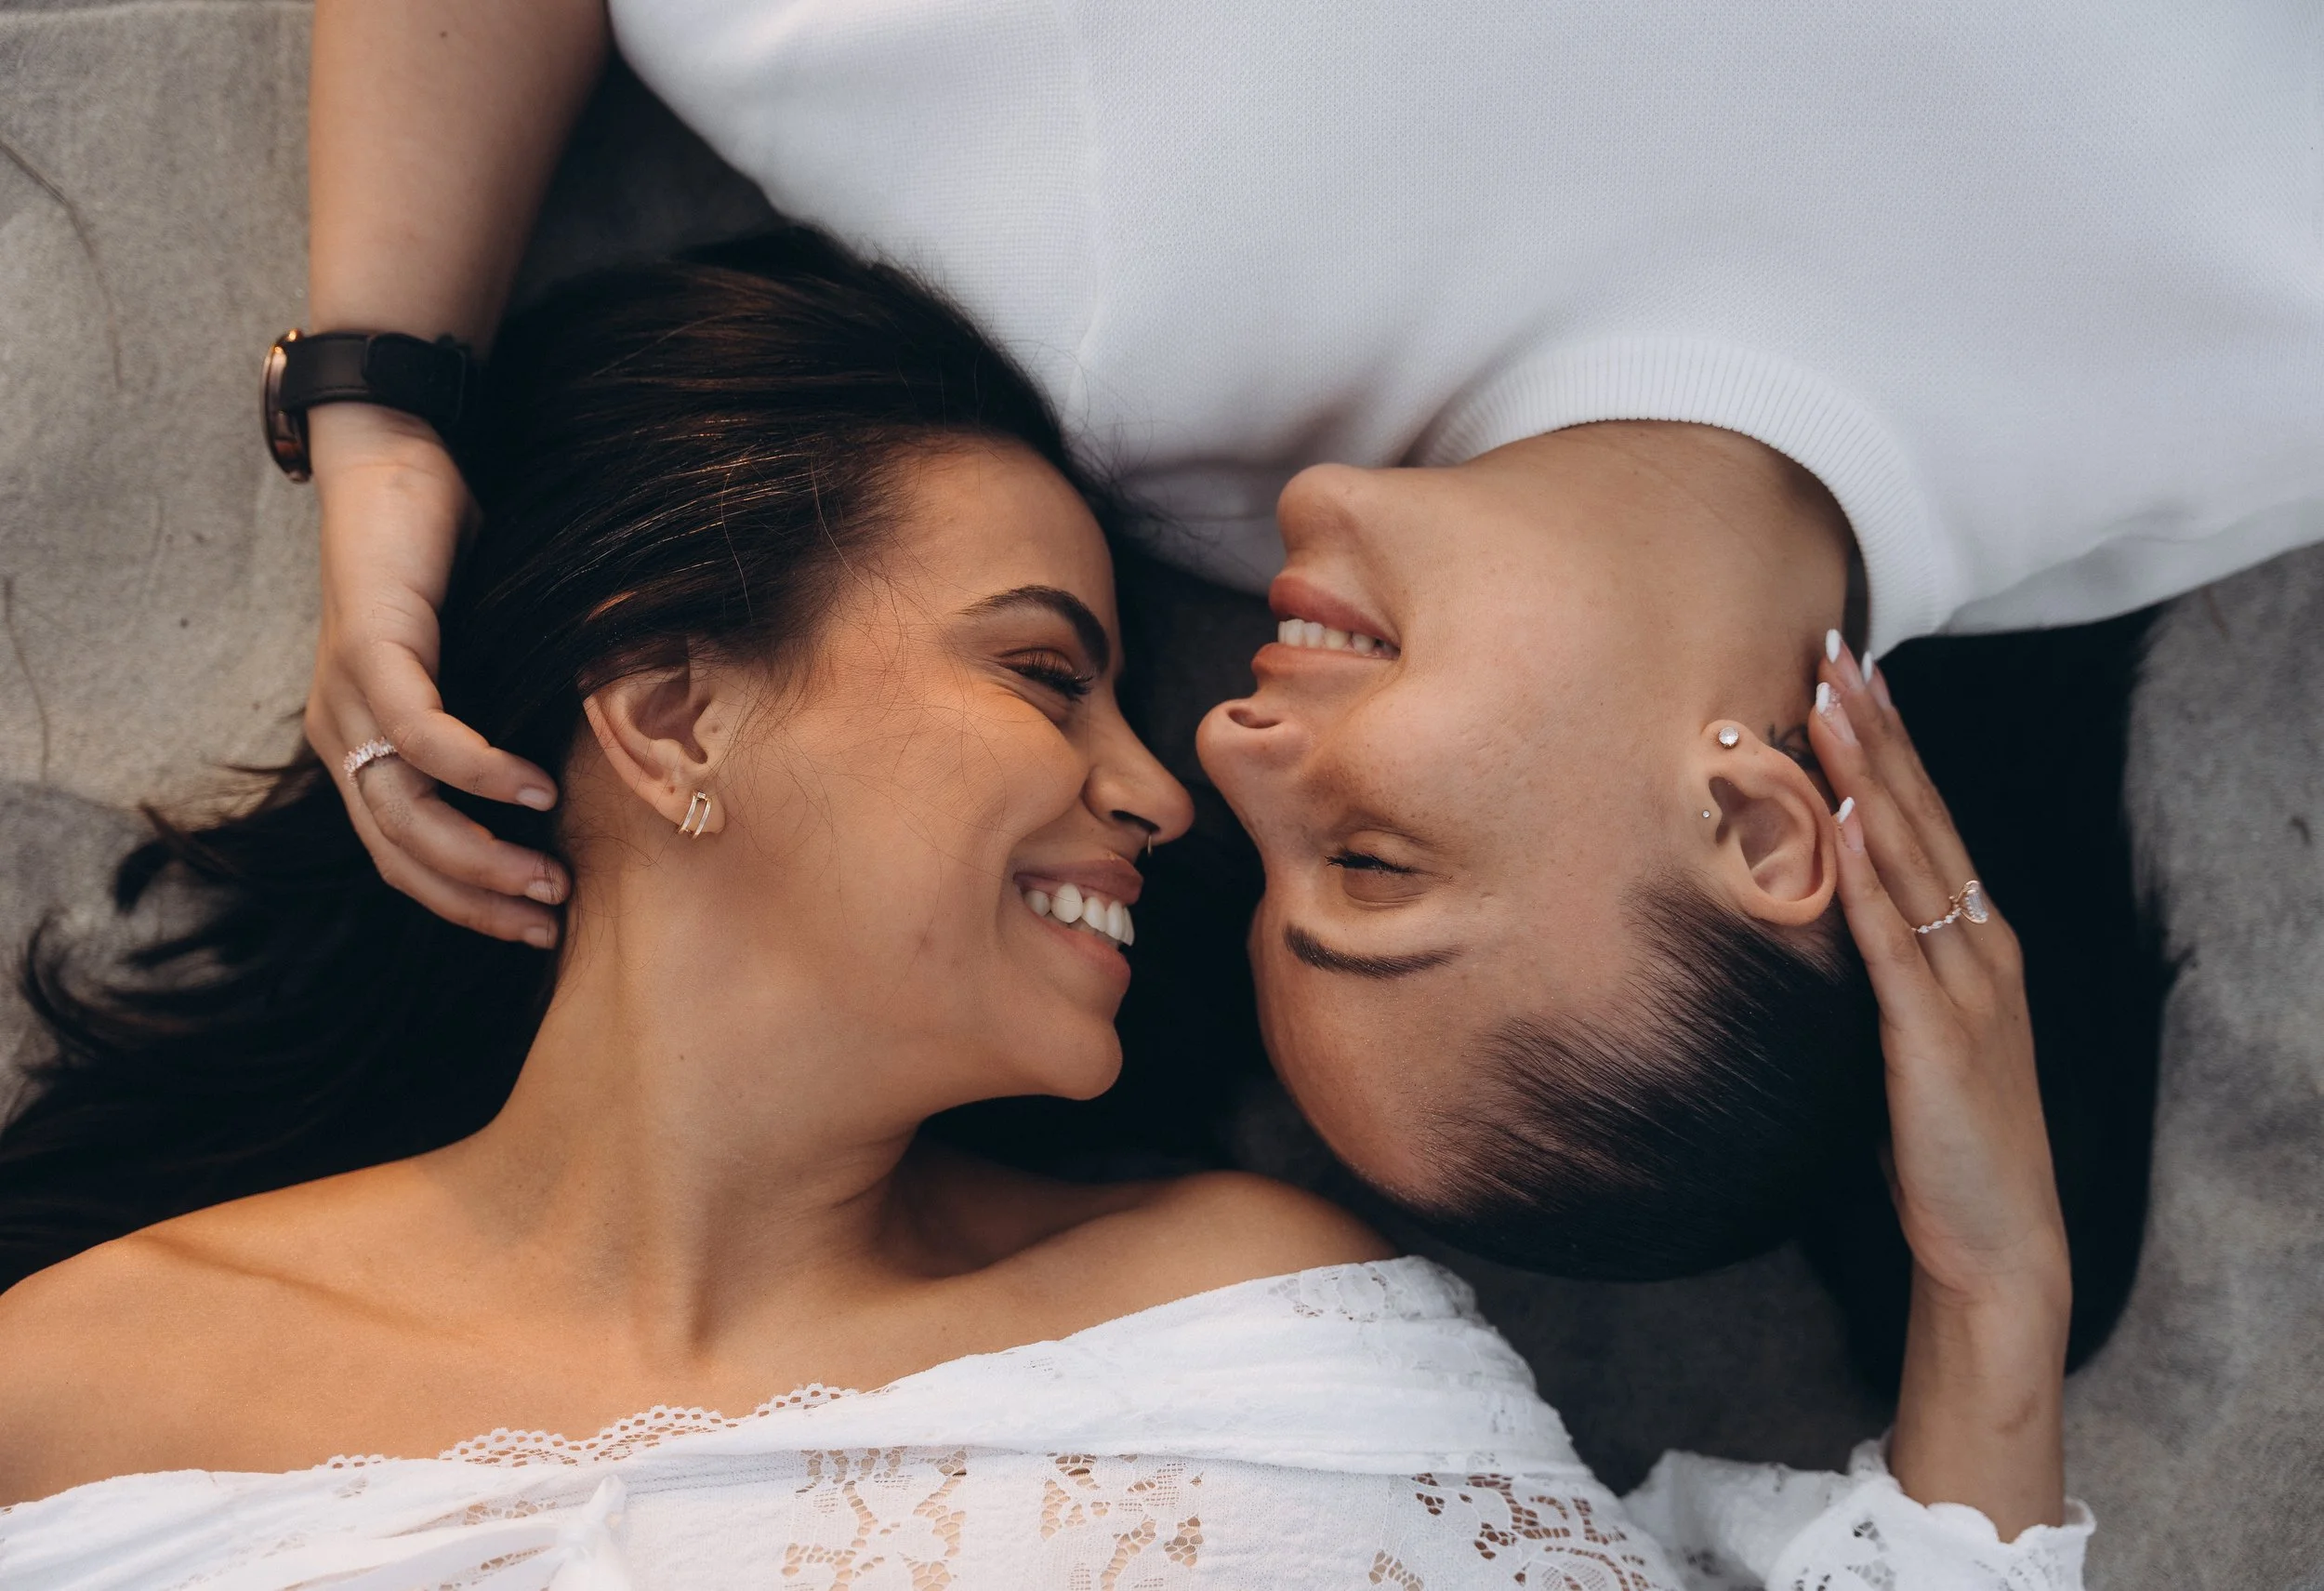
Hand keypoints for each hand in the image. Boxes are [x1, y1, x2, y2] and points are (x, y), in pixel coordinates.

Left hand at [304, 404, 567, 944]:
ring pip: (404, 813)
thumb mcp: (480, 656)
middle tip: (549, 919)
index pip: (402, 856)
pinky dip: (478, 773)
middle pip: (399, 854)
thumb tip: (589, 770)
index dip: (466, 903)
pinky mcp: (369, 654)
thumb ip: (509, 713)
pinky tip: (531, 791)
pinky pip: (421, 738)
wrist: (392, 457)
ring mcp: (346, 697)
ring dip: (478, 856)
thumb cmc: (446, 554)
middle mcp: (340, 732)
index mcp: (360, 743)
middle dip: (478, 899)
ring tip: (547, 875)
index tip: (534, 926)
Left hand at [1808, 648, 2069, 1537]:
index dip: (1889, 741)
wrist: (1996, 1245)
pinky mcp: (1934, 1040)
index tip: (1851, 669)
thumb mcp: (1908, 1031)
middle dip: (1875, 729)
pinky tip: (1844, 822)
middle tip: (1835, 646)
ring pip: (1909, 860)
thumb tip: (1812, 902)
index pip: (1925, 818)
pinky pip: (1893, 945)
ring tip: (1829, 701)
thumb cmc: (1940, 1141)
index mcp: (1972, 942)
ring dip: (1868, 776)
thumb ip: (1878, 965)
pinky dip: (1868, 878)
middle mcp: (1978, 947)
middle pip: (1920, 816)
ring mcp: (1964, 989)